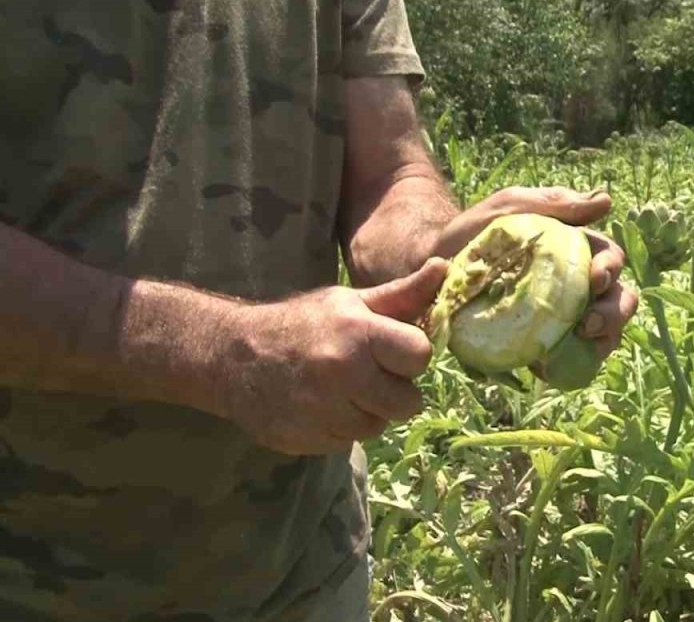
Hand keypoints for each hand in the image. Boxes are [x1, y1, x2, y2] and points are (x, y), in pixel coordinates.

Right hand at [210, 259, 448, 455]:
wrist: (230, 357)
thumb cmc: (303, 324)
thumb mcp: (350, 302)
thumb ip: (402, 296)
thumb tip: (445, 268)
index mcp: (358, 333)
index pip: (420, 355)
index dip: (411, 356)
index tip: (392, 351)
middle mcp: (342, 373)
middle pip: (407, 403)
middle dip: (394, 391)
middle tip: (368, 374)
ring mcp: (322, 411)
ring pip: (378, 426)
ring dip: (367, 412)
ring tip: (341, 389)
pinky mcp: (306, 440)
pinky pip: (347, 442)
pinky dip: (340, 428)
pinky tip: (320, 406)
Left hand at [431, 186, 640, 359]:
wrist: (429, 271)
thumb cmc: (471, 233)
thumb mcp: (510, 207)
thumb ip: (554, 202)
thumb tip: (606, 200)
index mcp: (576, 251)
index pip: (610, 259)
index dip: (611, 270)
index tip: (596, 279)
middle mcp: (576, 286)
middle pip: (618, 300)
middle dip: (615, 313)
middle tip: (591, 323)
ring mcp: (562, 318)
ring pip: (603, 333)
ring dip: (602, 342)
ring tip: (581, 345)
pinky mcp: (542, 346)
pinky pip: (570, 362)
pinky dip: (570, 367)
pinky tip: (551, 369)